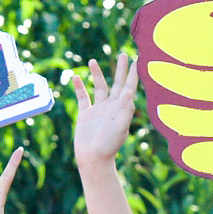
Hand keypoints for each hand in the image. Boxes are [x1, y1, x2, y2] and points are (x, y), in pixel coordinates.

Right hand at [69, 52, 139, 167]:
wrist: (93, 159)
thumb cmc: (108, 146)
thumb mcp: (120, 127)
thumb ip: (125, 109)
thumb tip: (128, 91)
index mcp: (122, 109)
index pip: (129, 88)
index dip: (133, 75)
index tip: (136, 61)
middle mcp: (111, 107)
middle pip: (117, 83)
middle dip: (120, 69)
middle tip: (123, 54)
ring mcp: (98, 110)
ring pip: (99, 87)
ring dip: (97, 74)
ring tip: (93, 60)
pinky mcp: (85, 115)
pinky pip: (82, 97)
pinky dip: (79, 87)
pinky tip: (76, 77)